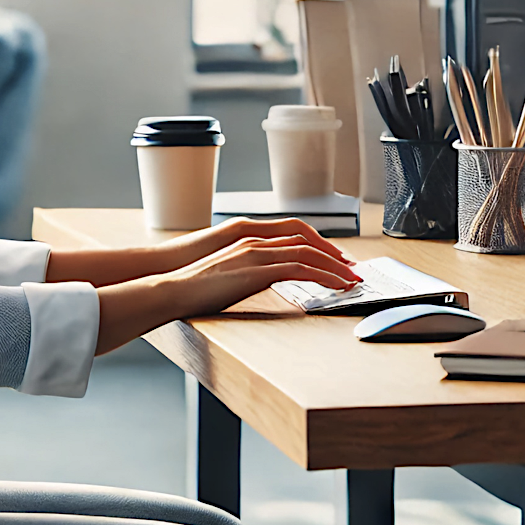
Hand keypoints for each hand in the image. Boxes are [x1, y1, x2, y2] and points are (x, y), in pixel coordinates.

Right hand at [94, 233, 359, 353]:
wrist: (172, 289)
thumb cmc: (192, 287)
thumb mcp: (224, 273)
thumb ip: (244, 271)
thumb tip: (256, 282)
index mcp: (247, 238)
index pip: (293, 234)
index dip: (317, 244)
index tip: (332, 258)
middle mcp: (255, 240)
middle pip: (307, 240)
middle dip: (333, 253)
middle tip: (352, 268)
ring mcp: (258, 253)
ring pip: (310, 254)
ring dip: (335, 266)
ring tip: (352, 280)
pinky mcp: (260, 270)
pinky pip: (303, 270)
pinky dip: (325, 277)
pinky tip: (337, 288)